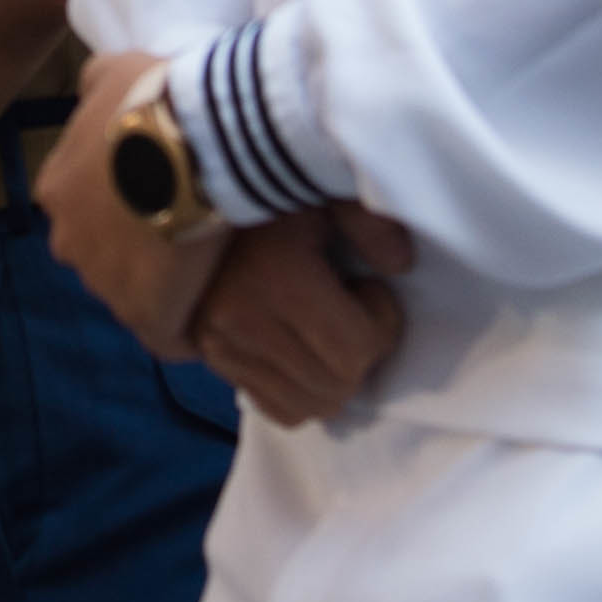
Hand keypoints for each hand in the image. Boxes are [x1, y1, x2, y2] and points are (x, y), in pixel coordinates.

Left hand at [38, 51, 226, 354]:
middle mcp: (68, 242)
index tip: (170, 189)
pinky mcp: (148, 316)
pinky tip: (217, 306)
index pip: (90, 205)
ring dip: (167, 284)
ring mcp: (105, 285)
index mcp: (58, 189)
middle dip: (142, 243)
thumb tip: (95, 92)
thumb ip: (96, 85)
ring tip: (214, 266)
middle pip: (107, 252)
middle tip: (194, 225)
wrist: (197, 139)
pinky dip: (188, 326)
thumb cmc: (156, 100)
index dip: (131, 199)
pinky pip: (167, 333)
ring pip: (135, 293)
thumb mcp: (114, 70)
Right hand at [188, 206, 418, 427]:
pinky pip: (279, 410)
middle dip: (361, 352)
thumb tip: (400, 264)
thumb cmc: (273, 192)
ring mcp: (221, 345)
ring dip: (334, 377)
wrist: (201, 196)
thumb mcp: (324, 191)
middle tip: (350, 310)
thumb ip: (369, 222)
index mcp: (277, 277)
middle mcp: (243, 320)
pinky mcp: (212, 359)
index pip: (357, 348)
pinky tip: (302, 350)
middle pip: (337, 384)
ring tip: (323, 328)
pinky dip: (303, 393)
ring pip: (310, 406)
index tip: (366, 288)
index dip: (382, 323)